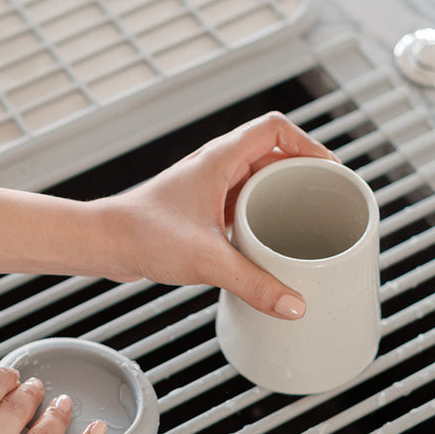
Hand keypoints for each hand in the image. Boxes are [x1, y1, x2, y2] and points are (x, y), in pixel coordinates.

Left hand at [111, 111, 338, 318]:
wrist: (103, 243)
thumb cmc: (143, 234)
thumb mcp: (208, 260)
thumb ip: (254, 283)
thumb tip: (295, 304)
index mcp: (220, 159)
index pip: (275, 128)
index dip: (309, 143)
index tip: (330, 172)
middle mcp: (215, 167)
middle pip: (272, 155)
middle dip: (301, 175)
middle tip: (325, 201)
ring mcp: (206, 188)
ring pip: (255, 181)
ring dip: (280, 196)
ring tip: (304, 222)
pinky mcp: (199, 210)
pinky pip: (240, 203)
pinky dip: (259, 216)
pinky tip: (267, 243)